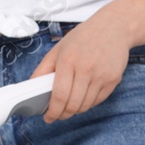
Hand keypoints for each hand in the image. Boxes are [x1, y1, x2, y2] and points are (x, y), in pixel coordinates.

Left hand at [31, 0, 144, 121]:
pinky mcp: (113, 79)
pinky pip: (97, 101)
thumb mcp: (57, 50)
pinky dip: (88, 104)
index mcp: (68, 61)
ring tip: (69, 105)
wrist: (114, 26)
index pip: (59, 96)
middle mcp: (86, 69)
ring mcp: (102, 75)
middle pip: (73, 105)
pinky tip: (82, 98)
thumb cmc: (82, 38)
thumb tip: (30, 91)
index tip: (48, 117)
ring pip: (85, 106)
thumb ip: (42, 71)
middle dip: (62, 115)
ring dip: (75, 111)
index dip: (53, 112)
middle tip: (58, 114)